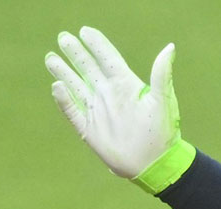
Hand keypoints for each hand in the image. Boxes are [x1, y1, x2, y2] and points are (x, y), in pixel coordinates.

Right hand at [45, 27, 194, 193]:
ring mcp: (98, 111)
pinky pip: (72, 111)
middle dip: (76, 53)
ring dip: (63, 72)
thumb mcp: (163, 101)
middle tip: (64, 37)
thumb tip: (169, 48)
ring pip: (76, 86)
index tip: (86, 31)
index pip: (108, 59)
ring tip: (51, 57)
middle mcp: (110, 95)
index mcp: (126, 86)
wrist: (154, 164)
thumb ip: (161, 74)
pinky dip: (63, 99)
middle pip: (88, 68)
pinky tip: (57, 86)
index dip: (97, 44)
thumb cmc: (163, 133)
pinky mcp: (89, 129)